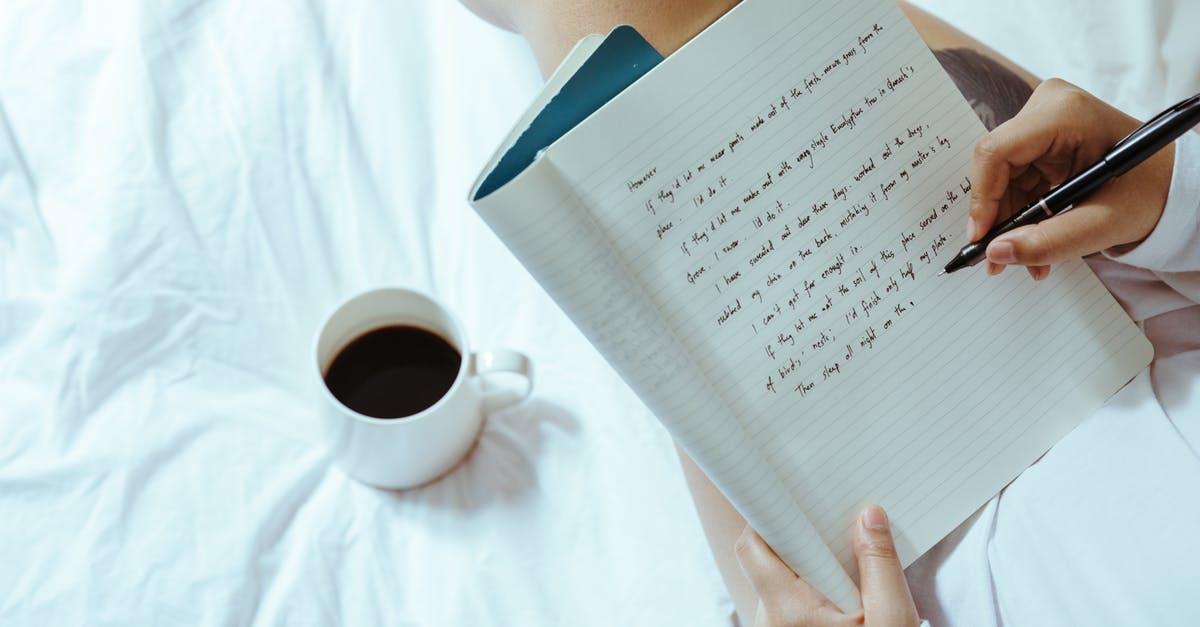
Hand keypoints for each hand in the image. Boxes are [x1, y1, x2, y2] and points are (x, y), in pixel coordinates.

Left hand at [734, 505, 918, 626]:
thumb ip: (879, 564)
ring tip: (848, 552)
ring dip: (810, 563)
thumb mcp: (891, 618)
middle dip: (799, 536)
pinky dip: (814, 585)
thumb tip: (869, 515)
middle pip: (768, 558)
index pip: (752, 546)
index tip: (790, 494)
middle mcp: (771, 620)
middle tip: (834, 521)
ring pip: (781, 580)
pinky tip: (847, 584)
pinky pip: (792, 600)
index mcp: (787, 609)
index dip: (766, 514)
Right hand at [968, 78, 1174, 278]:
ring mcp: (1044, 120)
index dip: (982, 198)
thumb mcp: (1104, 224)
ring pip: (1002, 177)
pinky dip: (1022, 212)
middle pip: (996, 167)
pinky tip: (1034, 238)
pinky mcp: (1043, 137)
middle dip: (998, 217)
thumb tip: (997, 253)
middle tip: (999, 258)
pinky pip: (1015, 178)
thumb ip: (1049, 242)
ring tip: (1027, 258)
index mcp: (1065, 115)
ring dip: (1010, 221)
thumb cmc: (1151, 192)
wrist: (1174, 183)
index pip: (997, 152)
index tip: (982, 239)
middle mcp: (1049, 108)